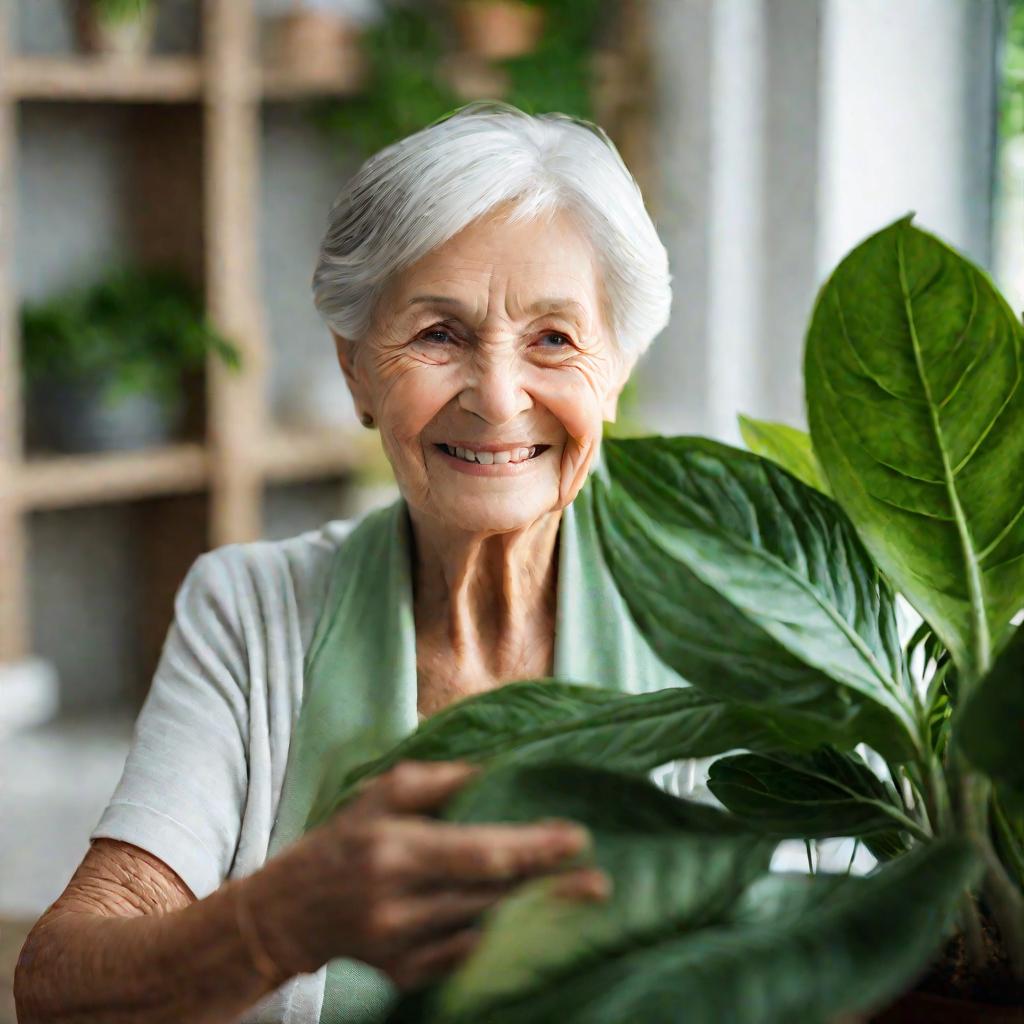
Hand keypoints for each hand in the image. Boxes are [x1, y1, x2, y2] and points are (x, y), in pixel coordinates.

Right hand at [263, 760, 609, 989]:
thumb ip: (437, 779)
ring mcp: (399, 947)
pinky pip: (463, 961)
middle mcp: (397, 903)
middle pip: (488, 897)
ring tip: (581, 900)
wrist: (291, 912)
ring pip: (482, 932)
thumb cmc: (346, 837)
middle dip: (548, 888)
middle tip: (599, 881)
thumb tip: (495, 771)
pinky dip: (502, 946)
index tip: (574, 839)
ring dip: (535, 917)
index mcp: (394, 848)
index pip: (476, 850)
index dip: (529, 847)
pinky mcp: (401, 976)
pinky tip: (538, 932)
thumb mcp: (381, 792)